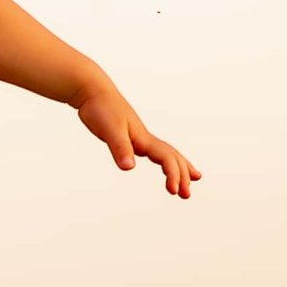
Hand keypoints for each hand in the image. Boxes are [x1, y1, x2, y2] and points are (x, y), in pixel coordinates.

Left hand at [77, 85, 200, 198]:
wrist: (93, 91)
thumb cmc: (101, 108)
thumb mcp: (109, 130)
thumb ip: (120, 147)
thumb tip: (129, 167)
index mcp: (143, 138)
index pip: (166, 157)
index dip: (173, 174)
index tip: (173, 191)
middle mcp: (145, 138)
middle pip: (172, 156)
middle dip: (182, 175)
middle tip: (186, 195)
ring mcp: (139, 137)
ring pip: (166, 153)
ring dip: (179, 167)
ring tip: (193, 178)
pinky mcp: (130, 137)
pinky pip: (153, 152)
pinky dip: (163, 160)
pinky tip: (162, 164)